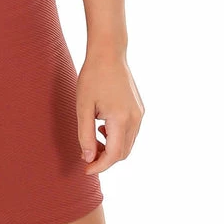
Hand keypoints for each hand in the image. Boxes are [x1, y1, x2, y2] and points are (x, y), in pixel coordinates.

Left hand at [76, 52, 144, 175]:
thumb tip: (89, 158)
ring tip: (93, 141)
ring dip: (112, 149)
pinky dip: (118, 137)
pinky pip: (131, 132)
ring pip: (128, 143)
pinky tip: (103, 128)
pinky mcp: (140, 109)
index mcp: (121, 118)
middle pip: (124, 153)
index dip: (100, 166)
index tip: (87, 170)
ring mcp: (140, 113)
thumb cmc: (92, 77)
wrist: (109, 53)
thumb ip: (85, 134)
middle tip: (87, 157)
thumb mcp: (83, 106)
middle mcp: (135, 118)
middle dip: (106, 159)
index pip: (114, 154)